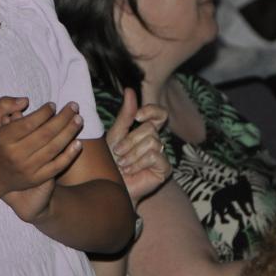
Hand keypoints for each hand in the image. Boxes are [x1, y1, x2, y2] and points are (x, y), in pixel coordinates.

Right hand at [0, 97, 84, 221]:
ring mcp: (27, 169)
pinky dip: (70, 155)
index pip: (30, 123)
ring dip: (70, 132)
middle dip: (63, 118)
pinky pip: (57, 166)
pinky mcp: (36, 179)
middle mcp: (16, 155)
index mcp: (4, 139)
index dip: (45, 112)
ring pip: (54, 148)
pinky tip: (78, 143)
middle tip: (74, 107)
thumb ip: (4, 104)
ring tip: (79, 120)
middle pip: (46, 134)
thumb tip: (25, 100)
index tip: (53, 105)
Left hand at [107, 88, 170, 205]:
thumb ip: (125, 114)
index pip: (160, 114)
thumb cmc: (111, 161)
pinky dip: (138, 162)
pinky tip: (130, 170)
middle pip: (150, 128)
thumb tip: (130, 90)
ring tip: (123, 163)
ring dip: (132, 153)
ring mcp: (162, 154)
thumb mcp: (116, 134)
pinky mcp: (165, 168)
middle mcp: (157, 141)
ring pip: (152, 141)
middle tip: (118, 153)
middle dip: (130, 140)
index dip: (152, 111)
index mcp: (146, 130)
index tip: (137, 116)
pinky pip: (154, 156)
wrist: (111, 186)